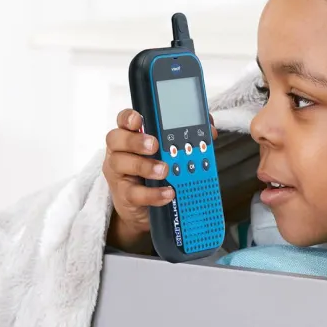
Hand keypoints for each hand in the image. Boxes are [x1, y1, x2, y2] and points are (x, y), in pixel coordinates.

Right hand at [103, 109, 217, 253]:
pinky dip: (154, 194)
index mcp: (132, 136)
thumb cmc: (156, 174)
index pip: (124, 120)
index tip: (139, 119)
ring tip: (164, 170)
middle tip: (154, 145)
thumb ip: (186, 139)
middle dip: (136, 140)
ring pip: (121, 164)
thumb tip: (210, 130)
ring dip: (145, 166)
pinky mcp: (125, 195)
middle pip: (116, 138)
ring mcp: (120, 173)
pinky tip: (168, 192)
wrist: (145, 208)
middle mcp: (121, 152)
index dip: (129, 117)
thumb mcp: (168, 154)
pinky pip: (135, 193)